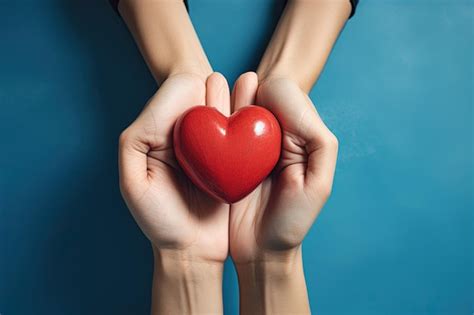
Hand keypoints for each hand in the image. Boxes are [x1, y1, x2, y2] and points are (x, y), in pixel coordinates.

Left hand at [119, 72, 230, 313]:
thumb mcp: (133, 182)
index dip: (193, 89)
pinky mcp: (233, 160)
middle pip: (203, 95)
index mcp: (160, 131)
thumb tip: (164, 109)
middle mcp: (187, 133)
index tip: (206, 98)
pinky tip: (258, 116)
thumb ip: (136, 141)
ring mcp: (212, 146)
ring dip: (237, 98)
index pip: (178, 92)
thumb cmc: (160, 220)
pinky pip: (242, 133)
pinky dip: (249, 121)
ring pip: (226, 111)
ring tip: (250, 84)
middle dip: (216, 88)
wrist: (192, 249)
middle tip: (234, 83)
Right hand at [229, 72, 337, 313]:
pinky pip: (221, 127)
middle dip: (247, 90)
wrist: (259, 249)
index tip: (258, 102)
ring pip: (238, 106)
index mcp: (300, 133)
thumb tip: (292, 106)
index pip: (285, 93)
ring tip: (215, 88)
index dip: (270, 93)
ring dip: (228, 98)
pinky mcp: (227, 156)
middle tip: (239, 89)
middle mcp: (275, 133)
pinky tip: (207, 118)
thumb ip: (316, 141)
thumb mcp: (317, 184)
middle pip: (260, 94)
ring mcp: (249, 143)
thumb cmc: (290, 221)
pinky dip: (213, 118)